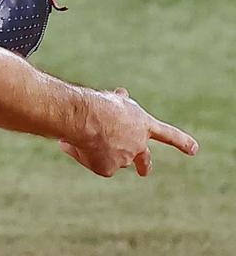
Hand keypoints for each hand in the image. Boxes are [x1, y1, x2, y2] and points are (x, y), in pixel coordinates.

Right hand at [59, 88, 197, 176]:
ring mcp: (125, 158)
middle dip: (144, 165)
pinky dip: (82, 154)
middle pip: (144, 159)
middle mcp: (138, 144)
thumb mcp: (114, 100)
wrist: (87, 118)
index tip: (194, 149)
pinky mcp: (108, 169)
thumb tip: (122, 94)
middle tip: (143, 172)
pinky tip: (73, 143)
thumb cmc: (99, 104)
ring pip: (110, 157)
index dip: (182, 142)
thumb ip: (121, 103)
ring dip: (97, 150)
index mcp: (143, 124)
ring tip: (81, 137)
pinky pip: (93, 162)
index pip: (168, 134)